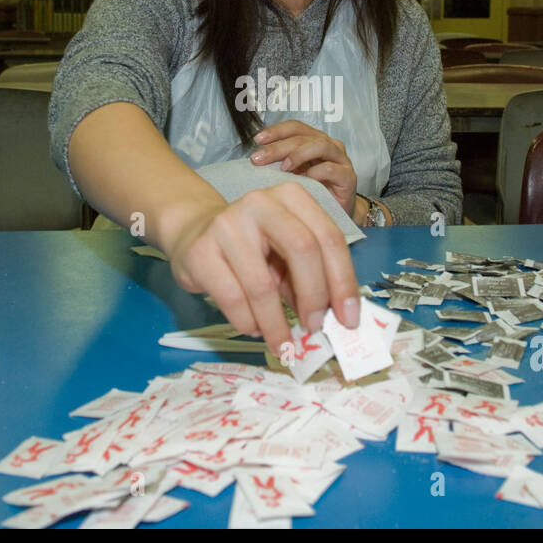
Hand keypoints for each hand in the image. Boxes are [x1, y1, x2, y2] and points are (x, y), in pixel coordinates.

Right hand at [164, 182, 360, 357]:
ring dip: (277, 323)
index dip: (343, 281)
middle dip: (315, 297)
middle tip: (315, 328)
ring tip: (283, 344)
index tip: (349, 319)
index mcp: (292, 197)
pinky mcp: (201, 251)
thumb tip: (332, 317)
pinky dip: (248, 322)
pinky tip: (253, 329)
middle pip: (303, 250)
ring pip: (263, 284)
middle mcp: (261, 203)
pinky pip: (232, 298)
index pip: (329, 238)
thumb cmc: (252, 247)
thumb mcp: (286, 252)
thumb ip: (310, 275)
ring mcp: (227, 224)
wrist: (193, 233)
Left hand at [249, 120, 356, 217]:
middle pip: (304, 137)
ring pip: (320, 146)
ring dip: (298, 154)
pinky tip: (305, 179)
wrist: (335, 215)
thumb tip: (256, 159)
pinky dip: (317, 172)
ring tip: (283, 167)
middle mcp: (329, 146)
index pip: (296, 127)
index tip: (257, 140)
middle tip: (259, 158)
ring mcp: (341, 160)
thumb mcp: (293, 175)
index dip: (276, 130)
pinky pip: (332, 169)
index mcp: (314, 141)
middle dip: (279, 146)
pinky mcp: (348, 177)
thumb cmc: (313, 192)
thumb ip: (280, 164)